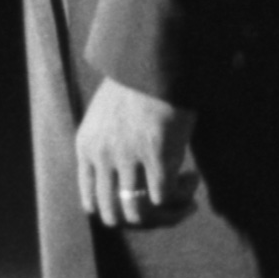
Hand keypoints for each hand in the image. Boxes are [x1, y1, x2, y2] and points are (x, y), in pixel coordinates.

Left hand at [75, 77, 198, 228]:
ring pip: (140, 212)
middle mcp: (101, 155)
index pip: (91, 202)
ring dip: (166, 214)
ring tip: (185, 199)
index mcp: (86, 147)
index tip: (142, 202)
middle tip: (166, 209)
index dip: (118, 211)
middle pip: (114, 215)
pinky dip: (181, 197)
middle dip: (143, 220)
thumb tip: (128, 177)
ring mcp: (126, 156)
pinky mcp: (155, 153)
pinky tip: (192, 179)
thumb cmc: (137, 82)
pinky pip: (165, 196)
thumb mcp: (106, 116)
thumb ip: (108, 146)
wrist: (154, 57)